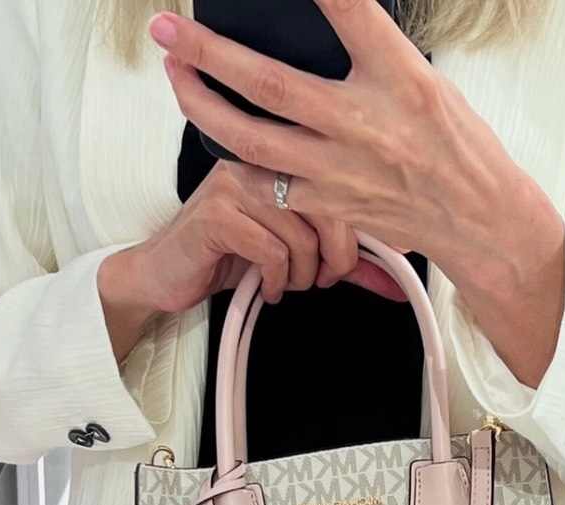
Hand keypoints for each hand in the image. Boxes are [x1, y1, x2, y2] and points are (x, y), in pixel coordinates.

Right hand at [99, 159, 404, 361]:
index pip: (344, 186)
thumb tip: (396, 282)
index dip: (359, 234)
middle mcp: (261, 161)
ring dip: (301, 274)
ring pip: (302, 235)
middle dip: (335, 258)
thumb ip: (344, 261)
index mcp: (284, 158)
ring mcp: (236, 185)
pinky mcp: (217, 215)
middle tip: (322, 279)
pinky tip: (265, 287)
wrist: (167, 274)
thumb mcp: (296, 255)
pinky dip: (275, 280)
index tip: (353, 266)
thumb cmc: (231, 256)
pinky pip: (272, 251)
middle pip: (330, 208)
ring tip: (285, 282)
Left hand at [149, 1, 564, 386]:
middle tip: (167, 28)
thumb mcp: (425, 82)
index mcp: (401, 78)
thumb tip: (325, 23)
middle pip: (271, 84)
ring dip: (204, 108)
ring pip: (254, 141)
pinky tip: (217, 138)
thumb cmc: (457, 148)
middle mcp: (367, 124)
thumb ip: (372, 54)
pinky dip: (238, 161)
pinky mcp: (332, 206)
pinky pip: (271, 185)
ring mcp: (344, 172)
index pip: (350, 12)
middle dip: (208, 52)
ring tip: (176, 78)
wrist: (477, 219)